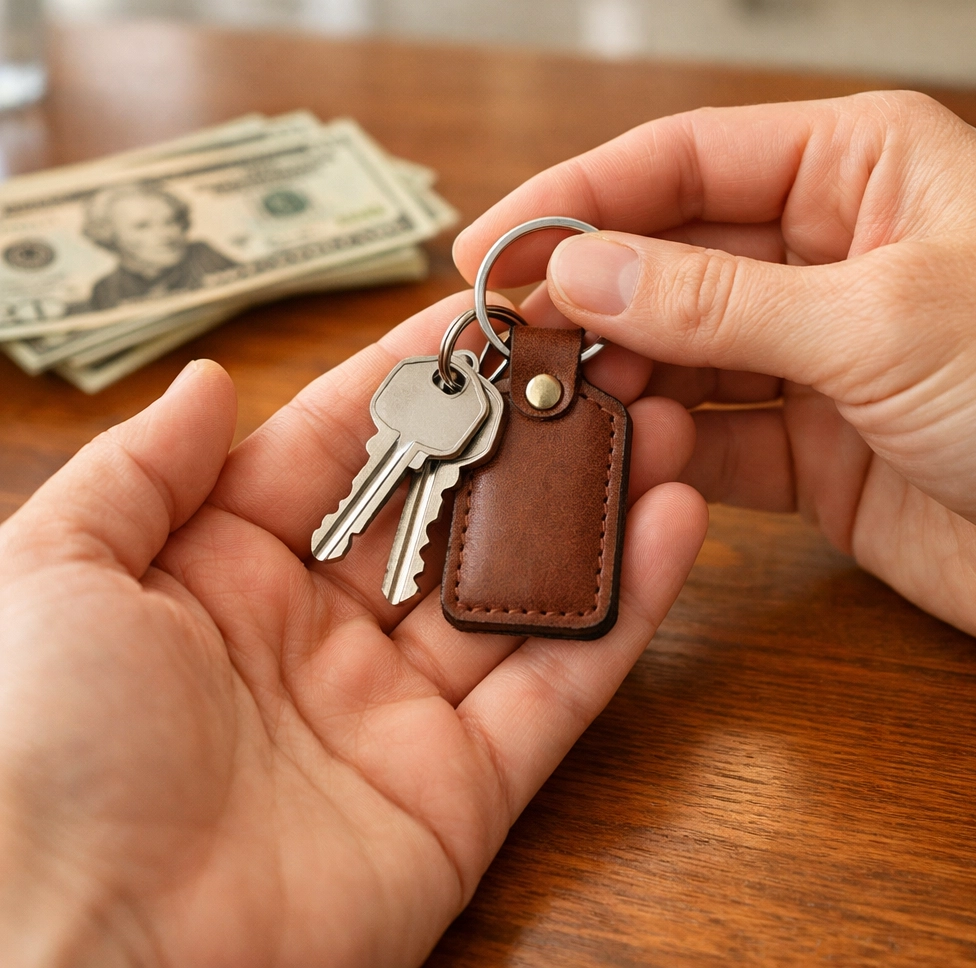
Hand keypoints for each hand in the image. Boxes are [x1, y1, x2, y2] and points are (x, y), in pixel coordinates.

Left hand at [0, 294, 704, 966]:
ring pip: (518, 587)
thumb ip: (140, 469)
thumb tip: (212, 379)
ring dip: (591, 504)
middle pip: (449, 509)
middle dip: (524, 432)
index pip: (346, 444)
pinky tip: (673, 519)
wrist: (81, 962)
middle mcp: (319, 632)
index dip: (417, 376)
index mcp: (225, 569)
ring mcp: (398, 711)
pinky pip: (559, 684)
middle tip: (601, 356)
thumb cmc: (39, 754)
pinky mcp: (464, 789)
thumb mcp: (55, 574)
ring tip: (657, 418)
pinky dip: (624, 607)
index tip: (491, 313)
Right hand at [455, 91, 975, 648]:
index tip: (492, 245)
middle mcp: (827, 256)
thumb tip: (582, 274)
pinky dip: (660, 449)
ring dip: (615, 379)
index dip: (578, 199)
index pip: (682, 163)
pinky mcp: (809, 448)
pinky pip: (708, 437)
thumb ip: (717, 303)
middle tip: (501, 340)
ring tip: (545, 402)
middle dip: (584, 300)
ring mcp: (812, 357)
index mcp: (858, 171)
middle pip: (667, 262)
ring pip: (677, 354)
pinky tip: (616, 454)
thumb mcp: (878, 321)